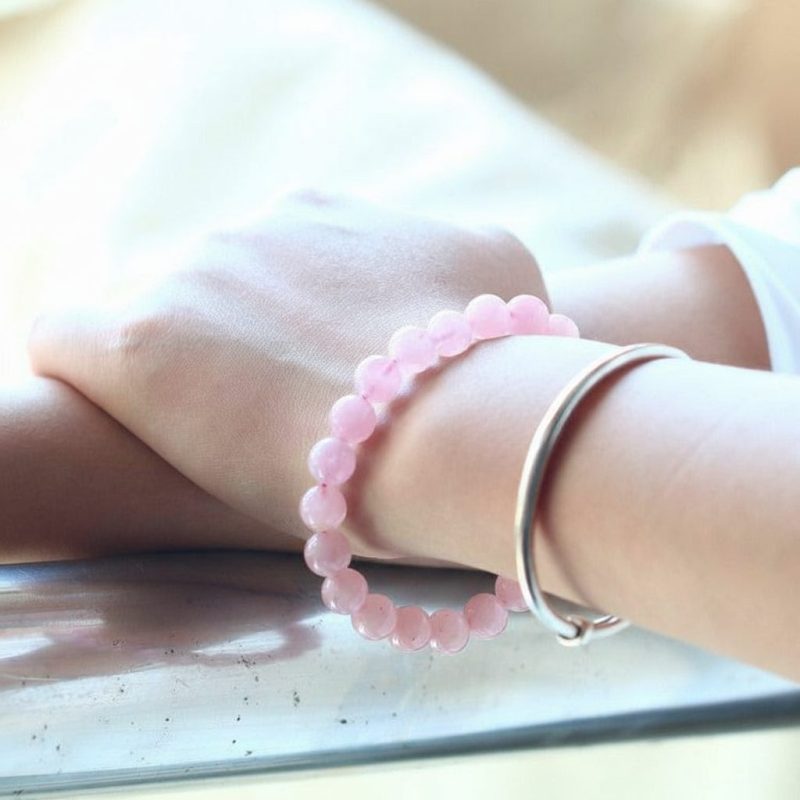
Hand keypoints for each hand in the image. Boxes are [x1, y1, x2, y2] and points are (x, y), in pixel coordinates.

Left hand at [29, 191, 548, 562]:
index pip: (283, 265)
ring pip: (157, 317)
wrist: (452, 421)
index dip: (295, 330)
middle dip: (244, 349)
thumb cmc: (490, 363)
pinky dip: (89, 371)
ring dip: (186, 369)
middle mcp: (250, 231)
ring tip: (224, 433)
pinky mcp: (135, 343)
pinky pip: (70, 338)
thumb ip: (461, 256)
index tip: (315, 382)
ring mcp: (189, 279)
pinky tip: (125, 410)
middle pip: (218, 293)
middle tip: (278, 419)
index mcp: (326, 219)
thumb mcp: (503, 272)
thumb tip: (456, 273)